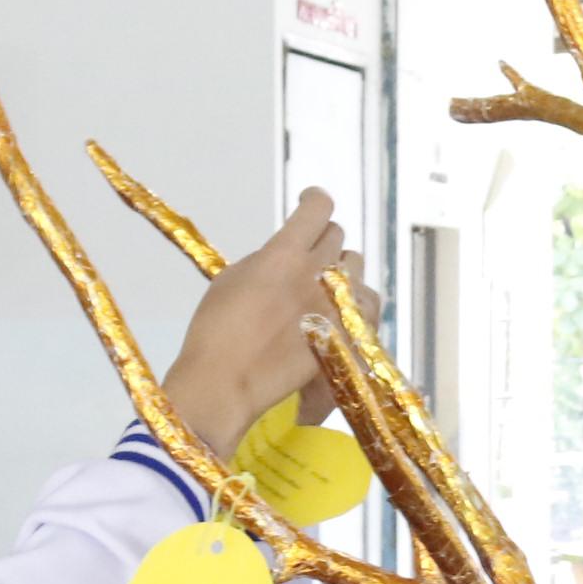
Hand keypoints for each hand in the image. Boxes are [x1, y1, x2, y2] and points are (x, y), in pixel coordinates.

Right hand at [162, 190, 360, 456]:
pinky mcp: (347, 334)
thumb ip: (268, 258)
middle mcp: (316, 274)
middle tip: (308, 257)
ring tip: (323, 288)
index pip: (318, 208)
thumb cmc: (216, 330)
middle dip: (322, 241)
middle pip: (337, 237)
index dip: (314, 200)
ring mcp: (335, 305)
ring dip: (341, 272)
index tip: (309, 203)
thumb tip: (288, 253)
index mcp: (283, 253)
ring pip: (356, 270)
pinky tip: (339, 313)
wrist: (226, 382)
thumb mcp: (233, 277)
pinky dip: (354, 305)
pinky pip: (366, 307)